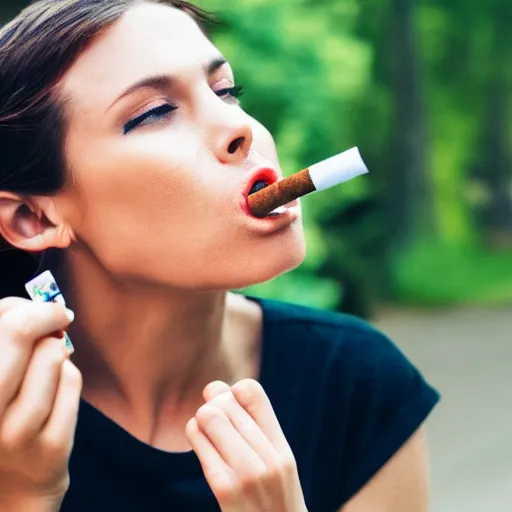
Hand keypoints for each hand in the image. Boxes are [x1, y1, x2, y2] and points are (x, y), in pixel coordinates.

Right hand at [0, 297, 81, 510]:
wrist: (12, 491)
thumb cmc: (2, 420)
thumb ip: (7, 339)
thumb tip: (37, 304)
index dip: (20, 307)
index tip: (41, 306)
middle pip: (17, 333)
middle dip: (45, 315)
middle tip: (59, 314)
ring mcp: (12, 434)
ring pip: (52, 355)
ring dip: (57, 352)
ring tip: (49, 365)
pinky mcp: (50, 449)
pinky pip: (72, 382)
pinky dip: (69, 377)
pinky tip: (58, 389)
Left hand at [186, 379, 306, 511]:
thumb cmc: (268, 505)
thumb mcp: (273, 468)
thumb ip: (249, 429)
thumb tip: (213, 387)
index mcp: (282, 449)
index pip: (252, 392)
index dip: (233, 391)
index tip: (229, 407)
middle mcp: (269, 458)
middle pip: (226, 402)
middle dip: (212, 406)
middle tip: (211, 421)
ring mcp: (248, 472)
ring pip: (210, 416)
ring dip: (201, 421)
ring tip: (205, 433)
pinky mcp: (226, 487)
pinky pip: (199, 439)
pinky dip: (194, 435)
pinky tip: (200, 442)